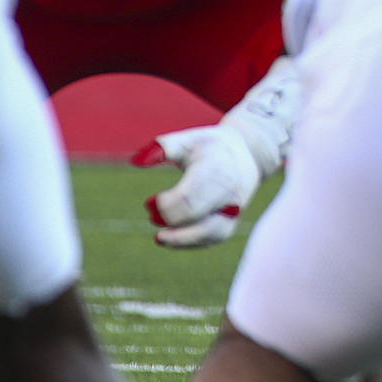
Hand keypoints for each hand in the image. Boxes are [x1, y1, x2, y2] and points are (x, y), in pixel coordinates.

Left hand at [135, 123, 267, 249]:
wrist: (246, 154)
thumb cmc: (208, 146)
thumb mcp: (187, 140)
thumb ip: (162, 148)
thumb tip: (136, 162)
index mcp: (217, 167)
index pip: (189, 196)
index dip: (165, 205)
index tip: (149, 203)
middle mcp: (230, 189)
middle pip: (196, 214)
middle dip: (170, 219)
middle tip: (151, 216)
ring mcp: (234, 207)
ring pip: (209, 232)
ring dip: (181, 238)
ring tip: (160, 238)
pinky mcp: (233, 221)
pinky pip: (213, 238)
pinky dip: (191, 242)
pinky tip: (172, 239)